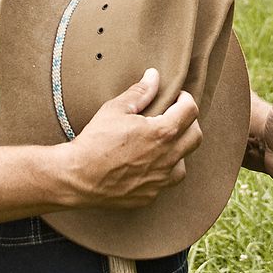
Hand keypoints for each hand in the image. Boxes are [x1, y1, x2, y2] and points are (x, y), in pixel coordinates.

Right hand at [65, 68, 201, 208]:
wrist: (77, 177)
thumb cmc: (95, 141)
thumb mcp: (115, 109)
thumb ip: (139, 92)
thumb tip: (154, 76)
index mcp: (163, 132)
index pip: (191, 110)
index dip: (185, 99)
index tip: (175, 98)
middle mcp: (168, 158)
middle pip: (196, 136)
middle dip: (188, 123)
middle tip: (172, 117)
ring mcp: (160, 180)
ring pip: (184, 162)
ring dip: (177, 150)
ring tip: (159, 143)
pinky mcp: (150, 196)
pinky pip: (165, 182)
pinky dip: (161, 171)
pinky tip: (146, 164)